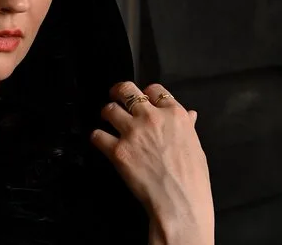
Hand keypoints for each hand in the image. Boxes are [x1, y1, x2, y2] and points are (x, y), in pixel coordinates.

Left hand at [89, 82, 213, 244]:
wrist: (180, 203)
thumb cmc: (193, 179)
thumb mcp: (196, 146)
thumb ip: (187, 126)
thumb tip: (190, 114)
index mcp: (174, 115)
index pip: (154, 89)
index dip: (146, 93)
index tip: (143, 99)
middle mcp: (151, 118)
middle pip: (126, 90)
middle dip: (118, 92)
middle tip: (115, 98)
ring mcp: (132, 132)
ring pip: (109, 109)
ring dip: (107, 114)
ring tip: (107, 120)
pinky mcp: (117, 150)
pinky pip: (97, 135)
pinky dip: (97, 138)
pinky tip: (102, 142)